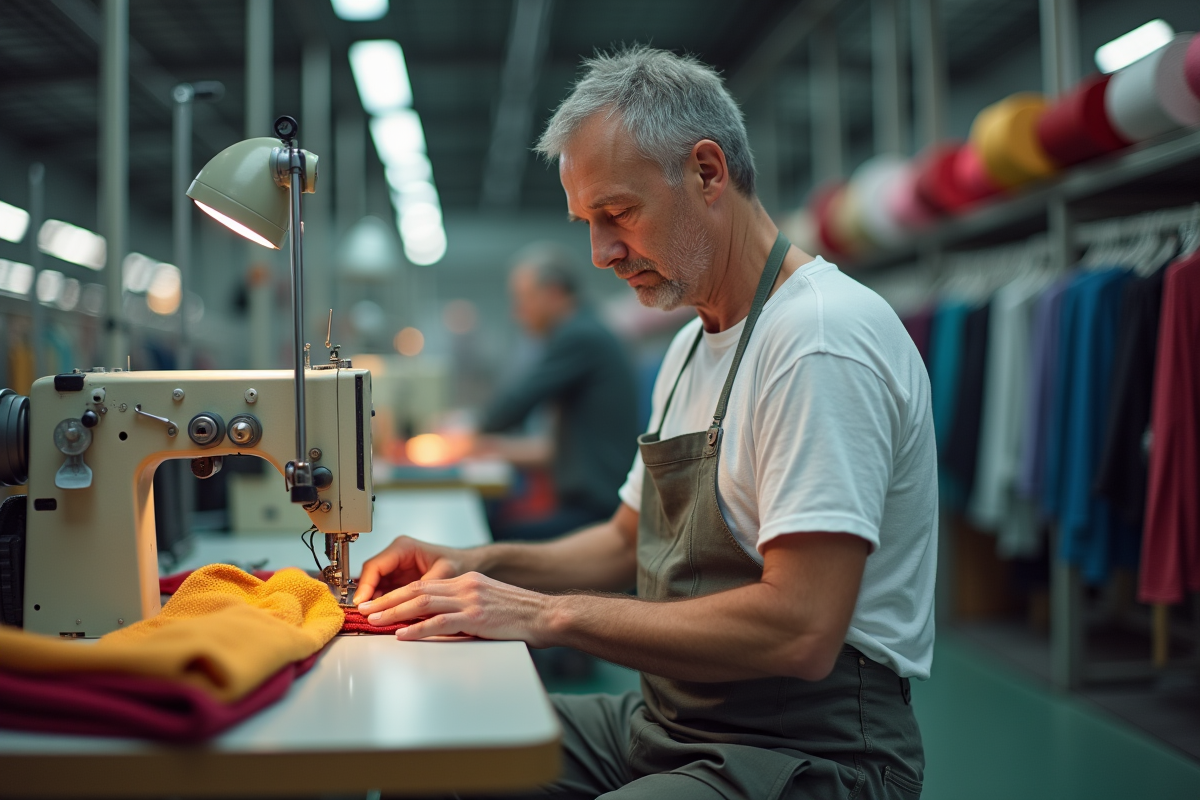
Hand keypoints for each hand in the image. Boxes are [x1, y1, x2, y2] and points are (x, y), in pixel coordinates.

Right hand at [352, 536, 474, 605]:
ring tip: (372, 617)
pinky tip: (382, 615)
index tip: (362, 602)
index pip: (375, 565)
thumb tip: (413, 603)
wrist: (464, 565)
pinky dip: (381, 603)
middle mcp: (395, 555)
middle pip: (371, 575)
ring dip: (372, 601)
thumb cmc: (455, 562)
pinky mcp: (396, 579)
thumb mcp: (444, 573)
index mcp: (404, 547)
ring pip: (374, 585)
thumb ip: (427, 586)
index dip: (366, 585)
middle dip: (366, 595)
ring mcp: (394, 568)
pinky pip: (382, 591)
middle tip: (364, 614)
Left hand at [356, 571, 558, 646]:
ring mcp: (470, 600)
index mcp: (465, 581)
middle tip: (366, 610)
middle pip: (417, 590)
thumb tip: (433, 621)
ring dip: (395, 612)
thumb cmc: (518, 614)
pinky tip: (403, 634)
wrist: (544, 615)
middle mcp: (465, 586)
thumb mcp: (486, 602)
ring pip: (423, 603)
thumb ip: (461, 607)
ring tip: (375, 620)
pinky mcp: (476, 617)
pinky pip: (440, 622)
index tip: (378, 602)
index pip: (423, 584)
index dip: (396, 593)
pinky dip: (417, 628)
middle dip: (388, 601)